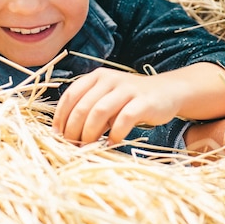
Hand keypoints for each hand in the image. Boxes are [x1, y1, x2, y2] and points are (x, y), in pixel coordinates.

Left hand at [52, 68, 183, 144]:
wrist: (167, 92)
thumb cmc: (131, 100)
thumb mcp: (107, 98)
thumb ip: (89, 110)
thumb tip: (66, 134)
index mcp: (97, 77)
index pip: (71, 94)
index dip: (61, 116)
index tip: (57, 135)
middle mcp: (110, 79)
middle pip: (83, 105)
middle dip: (73, 129)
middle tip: (72, 145)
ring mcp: (127, 89)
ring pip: (99, 111)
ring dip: (90, 133)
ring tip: (88, 147)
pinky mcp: (143, 102)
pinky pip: (124, 119)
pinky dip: (114, 134)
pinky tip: (111, 144)